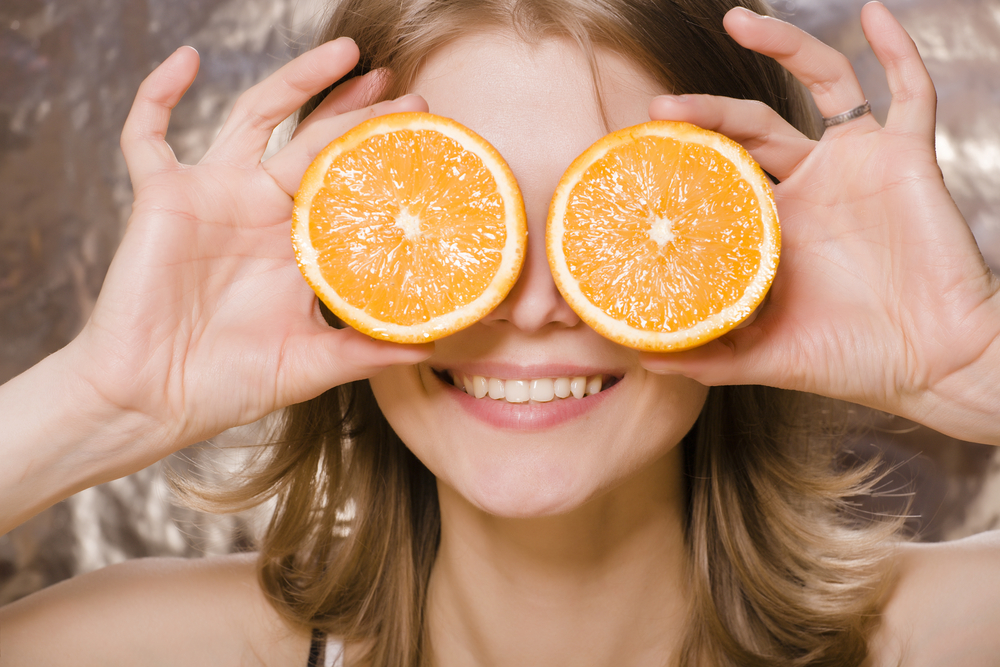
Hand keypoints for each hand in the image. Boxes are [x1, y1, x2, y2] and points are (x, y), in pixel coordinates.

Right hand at [66, 40, 431, 467]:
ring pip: (255, 118)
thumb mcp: (311, 364)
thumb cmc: (227, 385)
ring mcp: (213, 198)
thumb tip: (435, 347)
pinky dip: (160, 95)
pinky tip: (187, 58)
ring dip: (296, 80)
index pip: (348, 183)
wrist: (153, 400)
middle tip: (402, 86)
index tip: (426, 134)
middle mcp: (261, 211)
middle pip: (314, 140)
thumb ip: (368, 351)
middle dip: (356, 110)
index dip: (382, 157)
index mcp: (298, 245)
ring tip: (344, 52)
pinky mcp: (162, 198)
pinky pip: (147, 134)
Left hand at [640, 2, 999, 442]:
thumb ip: (709, 355)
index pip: (722, 171)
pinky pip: (909, 90)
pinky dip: (895, 50)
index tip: (640, 148)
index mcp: (776, 225)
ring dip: (784, 47)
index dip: (686, 155)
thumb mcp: (767, 357)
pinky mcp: (908, 156)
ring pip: (821, 85)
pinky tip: (872, 14)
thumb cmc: (856, 360)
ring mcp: (858, 166)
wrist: (935, 365)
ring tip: (739, 23)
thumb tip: (643, 359)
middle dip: (708, 112)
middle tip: (660, 107)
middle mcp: (813, 186)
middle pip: (754, 126)